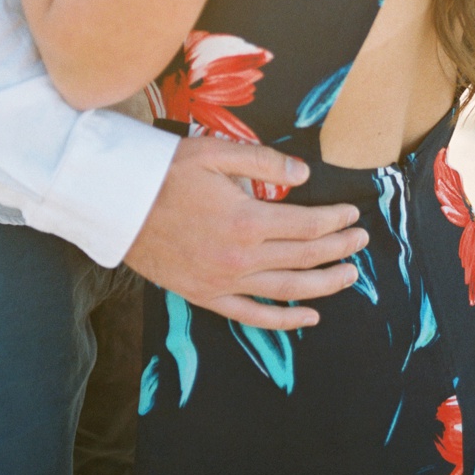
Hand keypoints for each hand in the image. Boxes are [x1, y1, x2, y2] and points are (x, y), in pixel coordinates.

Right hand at [124, 136, 368, 330]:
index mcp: (246, 220)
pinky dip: (284, 320)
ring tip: (349, 275)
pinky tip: (309, 317)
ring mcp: (224, 281)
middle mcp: (240, 257)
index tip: (351, 214)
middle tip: (360, 240)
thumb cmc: (161, 173)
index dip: (335, 220)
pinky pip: (253, 315)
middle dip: (339, 248)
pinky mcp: (206, 295)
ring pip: (288, 289)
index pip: (307, 225)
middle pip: (305, 257)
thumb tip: (304, 174)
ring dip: (325, 284)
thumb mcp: (212, 153)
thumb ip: (262, 162)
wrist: (115, 204)